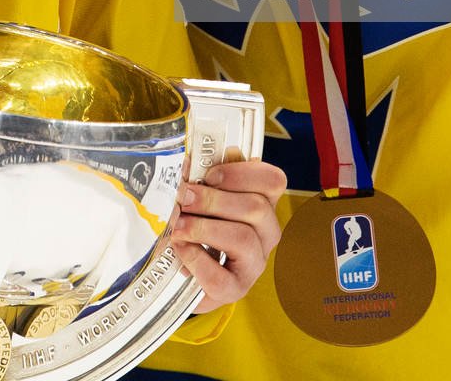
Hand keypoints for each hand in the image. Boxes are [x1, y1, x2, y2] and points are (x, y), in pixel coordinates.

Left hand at [169, 157, 285, 309]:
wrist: (182, 275)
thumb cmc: (196, 230)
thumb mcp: (200, 201)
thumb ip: (202, 179)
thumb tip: (194, 160)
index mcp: (263, 205)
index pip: (273, 181)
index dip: (241, 173)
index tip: (209, 175)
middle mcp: (265, 234)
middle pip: (256, 208)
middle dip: (213, 200)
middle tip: (184, 197)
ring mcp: (254, 264)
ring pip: (241, 238)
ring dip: (203, 228)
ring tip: (178, 226)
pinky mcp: (235, 290)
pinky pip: (219, 275)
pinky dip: (194, 259)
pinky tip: (180, 249)